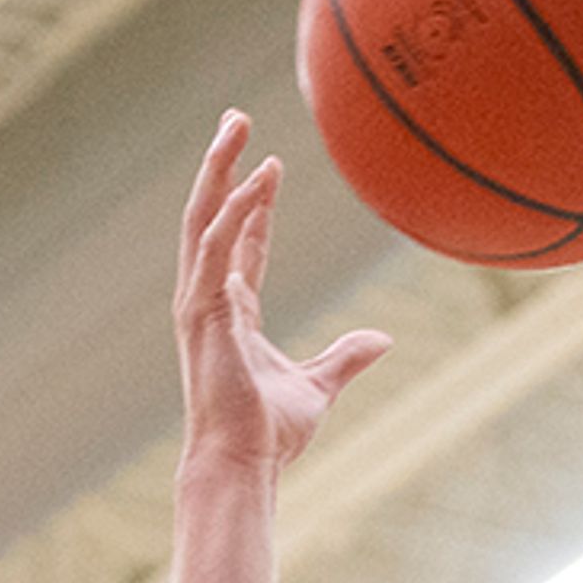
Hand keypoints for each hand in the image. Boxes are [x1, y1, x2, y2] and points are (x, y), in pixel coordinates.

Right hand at [175, 114, 390, 477]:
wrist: (242, 464)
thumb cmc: (269, 436)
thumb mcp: (318, 387)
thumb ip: (346, 359)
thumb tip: (382, 340)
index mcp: (229, 313)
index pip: (240, 244)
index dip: (254, 205)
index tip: (270, 168)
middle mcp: (207, 300)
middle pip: (210, 217)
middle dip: (221, 165)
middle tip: (236, 118)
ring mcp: (199, 303)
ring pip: (203, 219)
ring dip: (219, 169)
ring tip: (237, 124)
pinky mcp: (202, 312)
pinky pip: (215, 249)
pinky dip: (234, 213)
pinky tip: (256, 181)